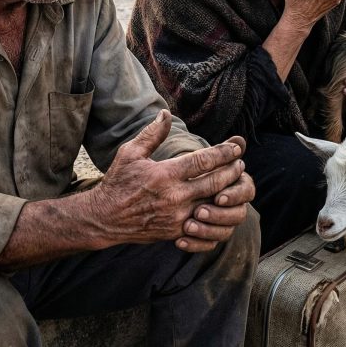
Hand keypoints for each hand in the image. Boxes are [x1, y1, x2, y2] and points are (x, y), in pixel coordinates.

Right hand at [90, 110, 249, 251]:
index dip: (223, 153)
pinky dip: (219, 215)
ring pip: (215, 205)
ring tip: (235, 182)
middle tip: (240, 163)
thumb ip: (152, 134)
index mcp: (165, 175)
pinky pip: (206, 227)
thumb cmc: (118, 182)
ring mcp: (177, 218)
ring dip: (229, 193)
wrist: (105, 218)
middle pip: (215, 182)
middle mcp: (174, 197)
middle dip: (232, 171)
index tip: (236, 147)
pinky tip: (223, 206)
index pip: (203, 161)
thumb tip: (165, 113)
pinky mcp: (177, 233)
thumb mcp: (130, 153)